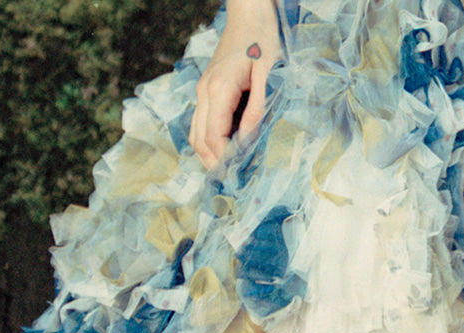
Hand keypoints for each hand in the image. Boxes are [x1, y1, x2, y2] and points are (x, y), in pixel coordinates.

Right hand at [189, 0, 281, 168]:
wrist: (249, 14)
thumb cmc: (263, 41)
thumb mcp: (268, 76)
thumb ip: (257, 109)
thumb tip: (248, 141)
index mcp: (219, 90)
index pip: (214, 137)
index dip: (224, 161)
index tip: (239, 178)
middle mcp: (204, 92)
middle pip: (200, 141)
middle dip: (214, 164)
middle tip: (232, 186)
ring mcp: (202, 91)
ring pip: (195, 134)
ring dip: (208, 156)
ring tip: (227, 175)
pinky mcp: (206, 90)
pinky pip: (200, 124)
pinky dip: (208, 142)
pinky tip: (224, 153)